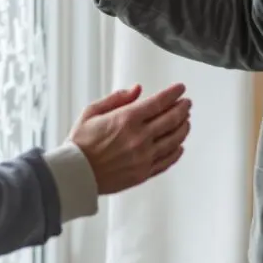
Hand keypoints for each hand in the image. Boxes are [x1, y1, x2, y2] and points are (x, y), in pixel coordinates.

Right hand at [65, 83, 189, 194]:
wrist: (75, 174)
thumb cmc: (80, 144)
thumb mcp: (92, 112)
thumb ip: (116, 99)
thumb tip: (137, 89)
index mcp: (126, 119)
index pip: (159, 102)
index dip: (174, 93)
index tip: (180, 88)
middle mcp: (139, 138)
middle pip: (171, 119)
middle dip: (183, 108)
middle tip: (187, 103)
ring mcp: (144, 157)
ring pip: (174, 140)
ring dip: (183, 128)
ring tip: (186, 121)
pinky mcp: (143, 173)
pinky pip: (167, 161)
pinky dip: (176, 152)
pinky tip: (179, 146)